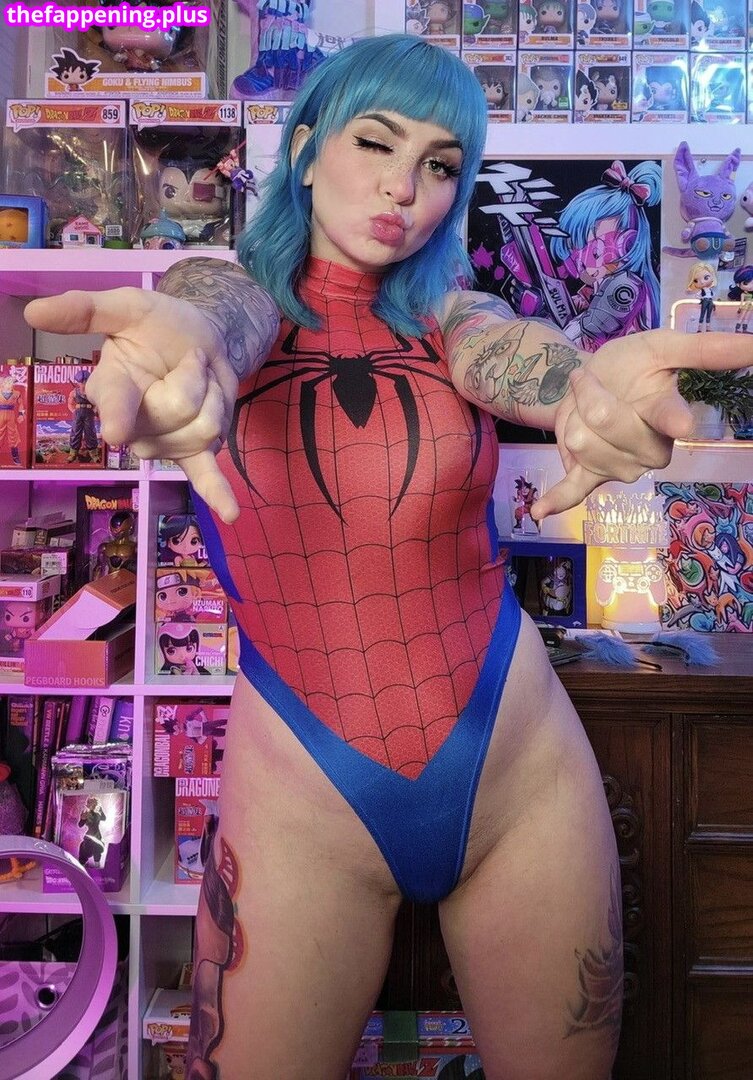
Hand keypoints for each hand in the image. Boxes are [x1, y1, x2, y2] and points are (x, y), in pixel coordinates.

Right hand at [24, 288, 239, 522]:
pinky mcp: (192, 452)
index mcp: (111, 388)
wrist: (197, 336)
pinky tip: (229, 515)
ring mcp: (163, 443)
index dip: (118, 415)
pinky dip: (218, 495)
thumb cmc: (156, 325)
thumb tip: (32, 312)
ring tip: (200, 379)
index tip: (116, 430)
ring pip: (206, 428)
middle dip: (197, 378)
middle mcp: (132, 425)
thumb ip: (84, 310)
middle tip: (191, 358)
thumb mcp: (125, 307)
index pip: (115, 403)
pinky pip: (204, 476)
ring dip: (216, 395)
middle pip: (181, 411)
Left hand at [532, 328, 752, 519]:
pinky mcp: (590, 476)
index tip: (682, 422)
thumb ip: (704, 349)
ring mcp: (620, 468)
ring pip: (581, 443)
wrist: (592, 380)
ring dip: (571, 415)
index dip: (673, 418)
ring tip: (582, 405)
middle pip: (606, 422)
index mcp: (669, 416)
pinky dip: (555, 500)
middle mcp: (651, 450)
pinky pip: (573, 492)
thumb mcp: (663, 347)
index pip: (671, 417)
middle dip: (588, 393)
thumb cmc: (632, 365)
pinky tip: (539, 511)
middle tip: (589, 381)